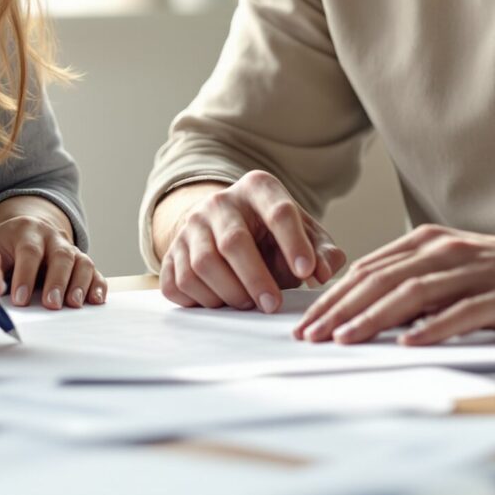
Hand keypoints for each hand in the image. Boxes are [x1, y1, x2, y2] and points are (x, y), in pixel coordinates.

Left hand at [0, 195, 103, 309]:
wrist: (28, 227)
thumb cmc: (5, 245)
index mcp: (27, 231)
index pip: (29, 252)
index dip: (26, 276)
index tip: (20, 300)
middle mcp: (53, 237)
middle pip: (61, 256)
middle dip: (57, 281)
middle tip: (51, 304)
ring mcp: (70, 249)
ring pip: (82, 262)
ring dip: (79, 284)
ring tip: (73, 304)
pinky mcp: (82, 262)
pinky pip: (95, 271)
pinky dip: (97, 286)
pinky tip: (95, 300)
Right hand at [156, 170, 347, 313]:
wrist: (223, 229)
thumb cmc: (272, 236)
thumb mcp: (304, 235)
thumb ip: (322, 252)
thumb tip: (323, 271)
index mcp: (258, 189)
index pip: (278, 212)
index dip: (294, 244)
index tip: (307, 273)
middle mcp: (219, 202)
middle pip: (233, 243)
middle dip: (256, 279)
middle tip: (273, 305)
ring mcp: (190, 227)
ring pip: (203, 265)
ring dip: (230, 293)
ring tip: (248, 303)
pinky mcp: (171, 253)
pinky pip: (180, 282)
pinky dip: (203, 300)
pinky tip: (221, 300)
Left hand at [293, 223, 494, 345]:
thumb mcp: (456, 270)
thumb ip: (417, 281)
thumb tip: (369, 308)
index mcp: (429, 243)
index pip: (368, 269)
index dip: (333, 295)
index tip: (306, 320)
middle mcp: (446, 251)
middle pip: (381, 279)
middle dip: (340, 308)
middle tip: (310, 334)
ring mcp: (475, 271)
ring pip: (413, 293)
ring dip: (374, 317)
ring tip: (345, 339)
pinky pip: (462, 312)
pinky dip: (432, 327)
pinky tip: (409, 342)